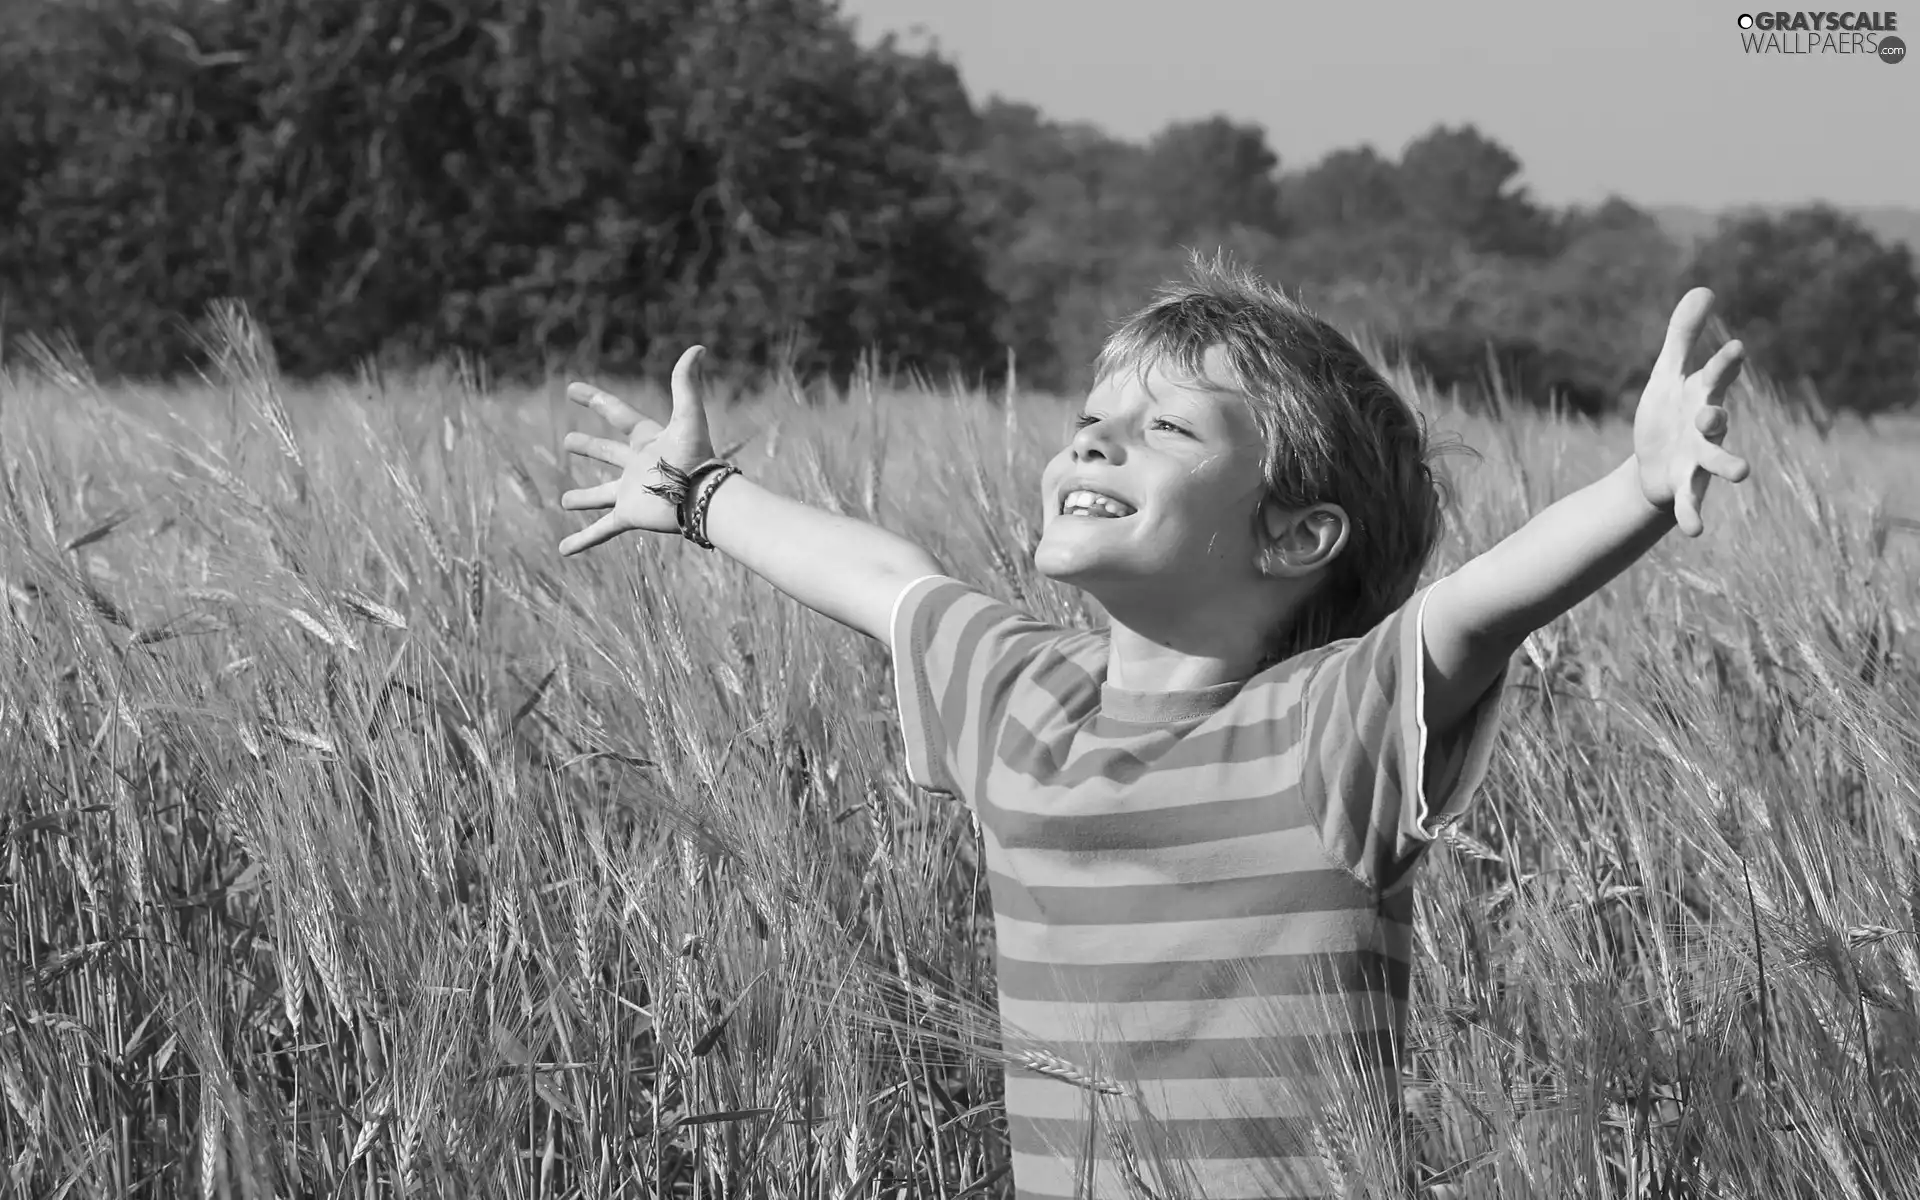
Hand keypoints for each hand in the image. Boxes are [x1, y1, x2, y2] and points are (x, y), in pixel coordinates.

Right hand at [558, 346, 714, 555]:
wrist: (704, 499)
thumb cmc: (697, 458)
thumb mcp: (688, 416)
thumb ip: (687, 382)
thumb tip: (698, 347)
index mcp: (647, 440)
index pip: (617, 414)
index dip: (595, 400)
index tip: (572, 389)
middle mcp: (637, 466)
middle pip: (608, 453)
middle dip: (589, 448)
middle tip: (568, 443)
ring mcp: (632, 492)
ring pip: (601, 495)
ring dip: (584, 499)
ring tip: (564, 502)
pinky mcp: (630, 515)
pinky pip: (601, 531)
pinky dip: (582, 541)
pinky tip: (563, 550)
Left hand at [1633, 288, 1752, 537]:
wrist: (1654, 463)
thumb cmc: (1667, 414)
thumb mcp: (1667, 375)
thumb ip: (1683, 336)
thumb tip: (1704, 288)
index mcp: (1702, 396)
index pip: (1715, 377)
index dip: (1723, 364)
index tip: (1734, 349)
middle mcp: (1706, 428)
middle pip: (1717, 420)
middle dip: (1718, 416)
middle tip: (1714, 412)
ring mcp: (1698, 459)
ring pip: (1716, 462)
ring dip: (1728, 465)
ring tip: (1743, 472)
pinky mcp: (1685, 486)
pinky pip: (1692, 504)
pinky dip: (1693, 516)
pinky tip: (1694, 532)